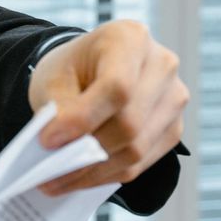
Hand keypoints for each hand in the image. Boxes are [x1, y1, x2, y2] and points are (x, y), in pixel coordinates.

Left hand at [26, 19, 188, 196]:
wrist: (93, 69)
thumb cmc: (73, 69)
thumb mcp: (55, 78)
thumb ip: (60, 109)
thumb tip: (60, 149)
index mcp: (130, 38)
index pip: (117, 87)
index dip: (83, 119)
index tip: (48, 140)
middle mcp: (162, 65)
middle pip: (129, 123)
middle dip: (86, 153)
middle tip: (46, 172)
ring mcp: (174, 98)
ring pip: (136, 149)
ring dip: (93, 172)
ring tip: (55, 182)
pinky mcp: (174, 128)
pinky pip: (142, 163)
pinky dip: (107, 175)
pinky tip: (79, 179)